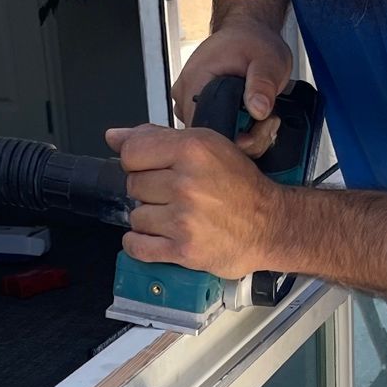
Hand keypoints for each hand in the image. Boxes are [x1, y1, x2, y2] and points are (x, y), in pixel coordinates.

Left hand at [103, 123, 289, 278]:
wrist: (271, 225)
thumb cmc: (242, 187)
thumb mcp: (207, 146)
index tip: (152, 169)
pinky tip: (157, 237)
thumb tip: (114, 136)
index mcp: (193, 150)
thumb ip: (158, 138)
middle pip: (133, 185)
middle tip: (173, 195)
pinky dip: (140, 244)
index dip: (137, 162)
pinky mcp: (184, 250)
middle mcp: (187, 183)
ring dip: (149, 219)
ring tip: (173, 217)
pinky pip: (138, 246)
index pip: (132, 153)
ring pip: (136, 216)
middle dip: (148, 191)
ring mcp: (184, 219)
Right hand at [171, 15, 292, 156]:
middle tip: (266, 119)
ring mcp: (188, 104)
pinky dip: (236, 132)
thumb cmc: (252, 42)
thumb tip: (258, 109)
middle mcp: (185, 95)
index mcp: (195, 81)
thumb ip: (262, 83)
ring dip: (242, 136)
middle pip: (209, 140)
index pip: (206, 132)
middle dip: (244, 139)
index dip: (235, 139)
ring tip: (259, 115)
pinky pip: (214, 133)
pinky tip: (250, 119)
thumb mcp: (267, 59)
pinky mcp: (196, 109)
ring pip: (212, 140)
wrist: (247, 34)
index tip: (258, 128)